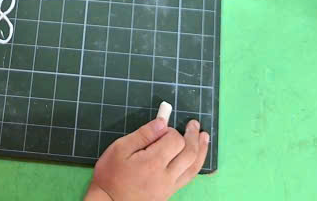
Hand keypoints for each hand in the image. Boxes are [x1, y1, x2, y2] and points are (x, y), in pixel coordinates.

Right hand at [86, 117, 208, 200]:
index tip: (162, 129)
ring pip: (193, 168)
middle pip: (189, 154)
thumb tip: (162, 123)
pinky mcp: (168, 195)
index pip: (175, 141)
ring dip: (201, 150)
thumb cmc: (110, 175)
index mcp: (154, 162)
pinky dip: (194, 165)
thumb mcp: (120, 149)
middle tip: (194, 124)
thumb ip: (143, 135)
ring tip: (205, 137)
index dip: (172, 131)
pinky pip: (187, 178)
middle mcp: (166, 176)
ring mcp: (169, 188)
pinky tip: (195, 157)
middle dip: (193, 136)